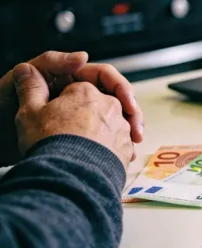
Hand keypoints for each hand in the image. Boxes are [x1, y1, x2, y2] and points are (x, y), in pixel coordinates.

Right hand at [13, 63, 132, 168]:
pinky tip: (97, 156)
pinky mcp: (127, 147)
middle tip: (69, 129)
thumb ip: (31, 88)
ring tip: (83, 145)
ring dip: (99, 130)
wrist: (72, 176)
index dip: (63, 100)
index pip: (76, 88)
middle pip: (96, 103)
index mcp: (87, 91)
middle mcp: (110, 106)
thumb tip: (27, 70)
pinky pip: (120, 141)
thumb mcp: (30, 112)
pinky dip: (109, 146)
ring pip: (110, 122)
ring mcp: (122, 127)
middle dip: (85, 113)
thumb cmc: (51, 143)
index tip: (55, 113)